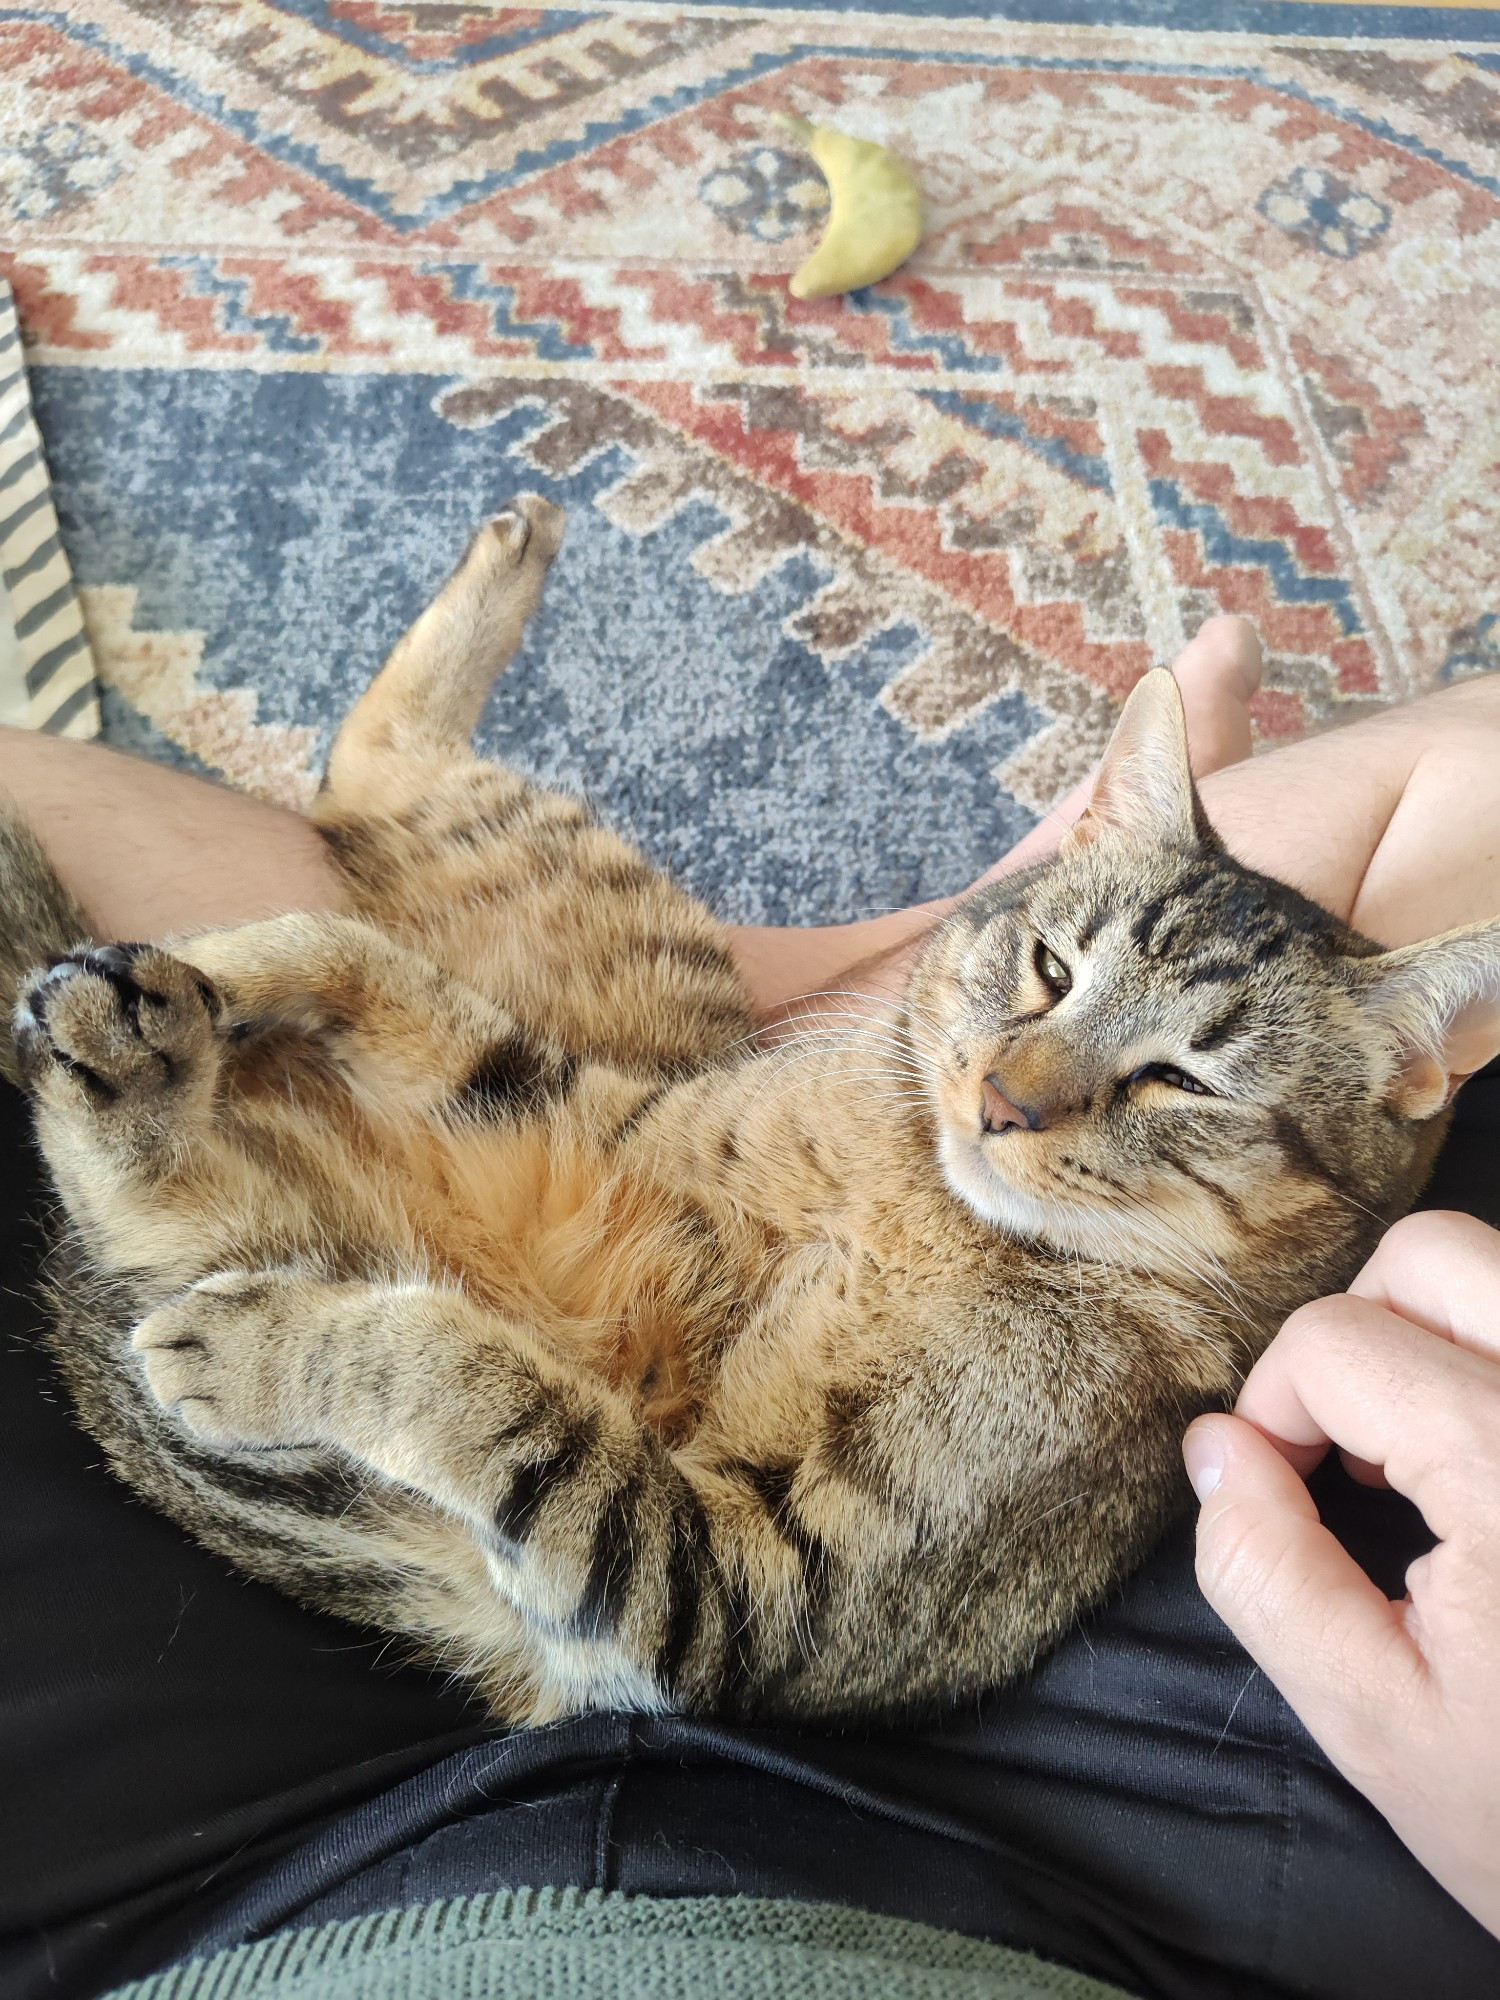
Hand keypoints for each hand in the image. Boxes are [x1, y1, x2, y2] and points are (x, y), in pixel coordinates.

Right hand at [1183, 1210, 1499, 1937]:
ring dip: (1435, 1341)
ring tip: (1427, 1461)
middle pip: (1436, 1259)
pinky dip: (1495, 1369)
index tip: (1276, 1486)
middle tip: (1343, 1442)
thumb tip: (1215, 1448)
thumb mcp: (1373, 1722)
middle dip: (1357, 1330)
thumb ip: (1263, 1569)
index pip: (1339, 1343)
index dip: (1274, 1406)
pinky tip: (1490, 1467)